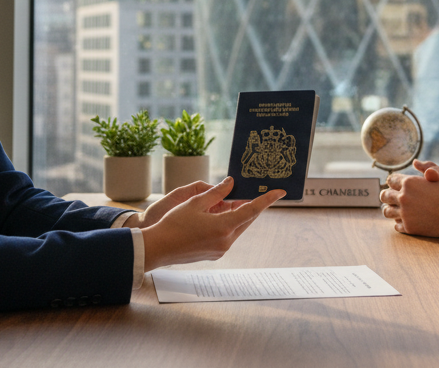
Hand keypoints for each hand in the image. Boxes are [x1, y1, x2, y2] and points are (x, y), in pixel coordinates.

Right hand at [140, 177, 283, 269]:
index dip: (267, 200)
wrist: (158, 248)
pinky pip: (228, 236)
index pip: (252, 210)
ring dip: (236, 215)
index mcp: (223, 227)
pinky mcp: (215, 254)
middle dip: (248, 205)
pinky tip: (214, 217)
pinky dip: (227, 225)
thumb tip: (231, 183)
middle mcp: (226, 241)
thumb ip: (217, 192)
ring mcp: (221, 250)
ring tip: (225, 203)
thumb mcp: (195, 202)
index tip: (280, 192)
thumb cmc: (174, 223)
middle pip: (246, 220)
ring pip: (237, 228)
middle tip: (248, 191)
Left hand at [379, 160, 438, 236]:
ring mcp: (405, 213)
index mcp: (409, 182)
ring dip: (391, 209)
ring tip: (397, 209)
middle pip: (384, 195)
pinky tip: (406, 219)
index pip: (390, 180)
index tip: (397, 185)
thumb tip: (414, 162)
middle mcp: (403, 197)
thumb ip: (427, 166)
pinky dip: (399, 222)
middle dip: (388, 195)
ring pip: (387, 211)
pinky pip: (395, 224)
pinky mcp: (408, 227)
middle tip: (393, 197)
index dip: (394, 182)